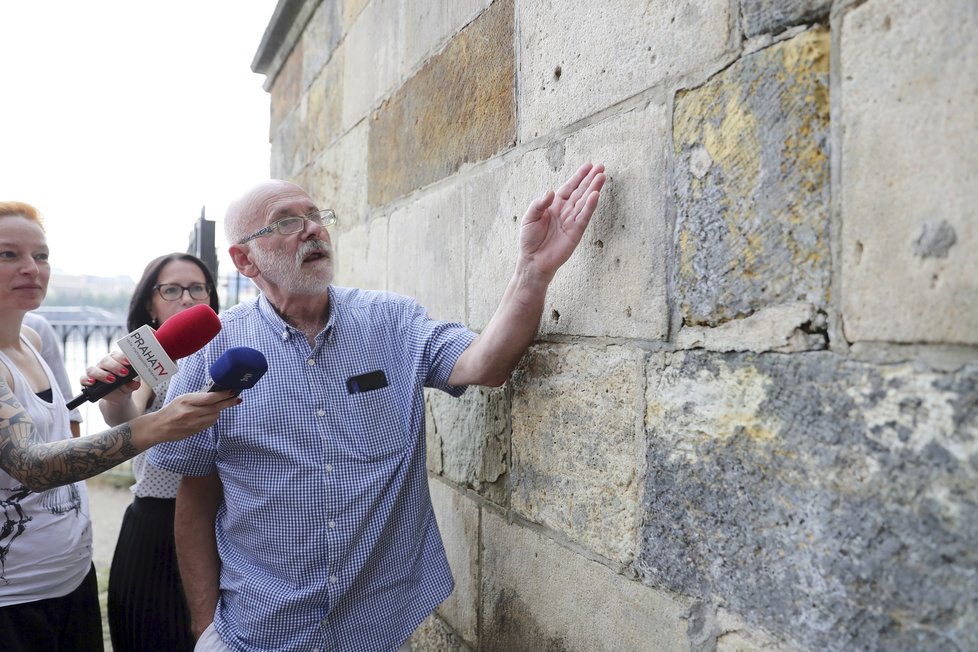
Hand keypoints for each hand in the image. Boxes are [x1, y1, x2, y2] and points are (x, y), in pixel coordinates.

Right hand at [83, 351, 139, 401]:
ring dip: (101, 374)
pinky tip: (92, 383)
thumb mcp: (132, 384)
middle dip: (115, 366)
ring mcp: (95, 371)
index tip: (128, 362)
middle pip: (105, 360)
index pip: (116, 354)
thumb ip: (133, 383)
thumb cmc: (127, 384)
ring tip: (111, 380)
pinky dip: (86, 380)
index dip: (121, 357)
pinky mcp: (88, 381)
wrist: (119, 396)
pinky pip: (83, 378)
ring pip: (92, 369)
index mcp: (116, 360)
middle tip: (124, 373)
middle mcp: (104, 363)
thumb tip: (135, 383)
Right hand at [149, 391, 239, 442]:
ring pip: (214, 417)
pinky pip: (209, 424)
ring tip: (219, 406)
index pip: (210, 398)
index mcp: (187, 401)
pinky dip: (213, 418)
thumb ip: (198, 397)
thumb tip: (216, 393)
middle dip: (228, 403)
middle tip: (237, 399)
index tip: (232, 391)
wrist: (159, 427)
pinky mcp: (195, 431)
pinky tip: (211, 414)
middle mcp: (190, 412)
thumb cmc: (172, 410)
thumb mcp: (183, 398)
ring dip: (219, 411)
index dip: (223, 395)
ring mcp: (193, 423)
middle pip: (215, 408)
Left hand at [518, 162, 605, 281]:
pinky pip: (584, 217)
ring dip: (593, 189)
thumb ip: (539, 204)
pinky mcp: (576, 232)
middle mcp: (565, 211)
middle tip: (601, 167)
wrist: (533, 260)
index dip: (578, 177)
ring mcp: (572, 221)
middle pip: (580, 192)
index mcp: (554, 205)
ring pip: (585, 202)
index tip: (589, 166)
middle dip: (590, 180)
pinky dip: (590, 206)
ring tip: (602, 177)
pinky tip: (596, 195)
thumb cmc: (529, 239)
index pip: (569, 188)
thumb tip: (551, 192)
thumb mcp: (529, 218)